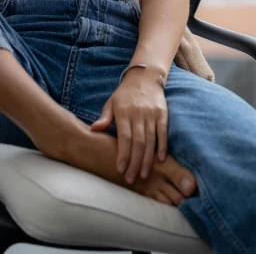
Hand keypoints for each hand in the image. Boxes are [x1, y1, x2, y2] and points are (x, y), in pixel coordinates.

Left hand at [90, 66, 167, 184]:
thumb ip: (104, 117)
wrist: (145, 76)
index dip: (123, 154)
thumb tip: (93, 130)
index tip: (121, 169)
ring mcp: (151, 113)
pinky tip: (160, 160)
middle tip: (131, 179)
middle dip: (134, 162)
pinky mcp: (163, 113)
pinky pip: (163, 132)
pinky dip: (163, 146)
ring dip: (147, 159)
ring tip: (143, 174)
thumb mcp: (111, 102)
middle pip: (138, 142)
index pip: (124, 137)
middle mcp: (138, 113)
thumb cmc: (125, 94)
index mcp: (123, 111)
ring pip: (150, 140)